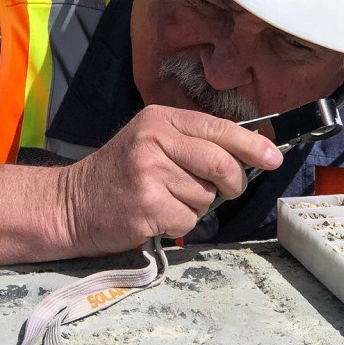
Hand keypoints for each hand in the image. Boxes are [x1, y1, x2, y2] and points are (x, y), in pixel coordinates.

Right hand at [61, 105, 282, 254]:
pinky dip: (179, 225)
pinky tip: (155, 217)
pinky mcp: (146, 205)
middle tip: (226, 192)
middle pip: (221, 163)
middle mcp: (154, 139)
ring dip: (195, 206)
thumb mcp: (151, 143)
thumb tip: (249, 156)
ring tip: (165, 201)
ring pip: (206, 196)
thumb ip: (192, 144)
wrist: (69, 204)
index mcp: (160, 119)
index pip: (219, 129)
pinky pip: (189, 220)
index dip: (252, 145)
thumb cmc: (118, 177)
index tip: (274, 158)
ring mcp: (148, 172)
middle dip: (233, 183)